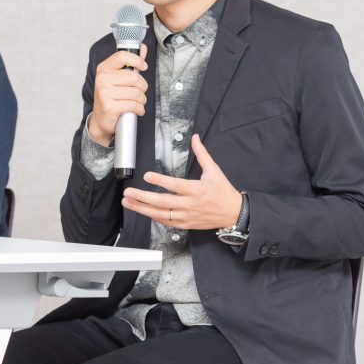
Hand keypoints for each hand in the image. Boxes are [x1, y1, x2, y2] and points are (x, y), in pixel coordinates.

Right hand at [88, 44, 148, 146]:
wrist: (101, 120)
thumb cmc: (111, 97)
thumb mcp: (117, 78)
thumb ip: (131, 63)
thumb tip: (143, 48)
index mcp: (103, 69)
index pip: (122, 56)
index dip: (137, 60)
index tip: (144, 66)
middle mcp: (102, 79)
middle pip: (134, 77)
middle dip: (143, 86)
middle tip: (140, 91)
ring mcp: (104, 93)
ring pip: (136, 93)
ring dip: (142, 100)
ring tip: (138, 102)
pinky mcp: (110, 107)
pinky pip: (134, 105)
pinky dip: (140, 109)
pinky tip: (137, 110)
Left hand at [121, 134, 241, 229]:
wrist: (234, 213)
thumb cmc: (223, 192)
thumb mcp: (214, 170)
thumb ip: (202, 154)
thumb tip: (195, 138)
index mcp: (196, 190)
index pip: (174, 185)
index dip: (160, 180)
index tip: (147, 176)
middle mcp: (189, 204)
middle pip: (162, 202)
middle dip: (143, 197)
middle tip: (129, 193)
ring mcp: (186, 216)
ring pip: (160, 214)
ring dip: (142, 209)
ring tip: (129, 202)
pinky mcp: (185, 225)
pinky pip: (166, 222)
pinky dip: (154, 217)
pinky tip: (143, 211)